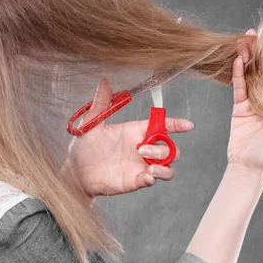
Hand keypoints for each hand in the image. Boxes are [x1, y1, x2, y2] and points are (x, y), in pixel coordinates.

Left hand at [62, 78, 193, 197]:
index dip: (176, 125)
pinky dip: (155, 178)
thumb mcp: (91, 122)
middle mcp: (142, 148)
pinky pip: (154, 181)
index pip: (162, 126)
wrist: (75, 172)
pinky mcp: (136, 181)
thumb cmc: (84, 148)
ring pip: (168, 166)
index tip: (187, 125)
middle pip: (170, 147)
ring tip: (148, 166)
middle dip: (164, 148)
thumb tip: (104, 81)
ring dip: (164, 165)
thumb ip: (101, 103)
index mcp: (135, 131)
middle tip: (141, 149)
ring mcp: (140, 165)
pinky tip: (146, 176)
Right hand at [227, 29, 262, 172]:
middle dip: (257, 53)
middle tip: (250, 34)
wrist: (247, 167)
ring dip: (245, 60)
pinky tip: (235, 61)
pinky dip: (237, 74)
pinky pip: (239, 87)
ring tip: (240, 43)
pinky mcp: (240, 108)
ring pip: (250, 76)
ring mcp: (254, 103)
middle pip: (262, 72)